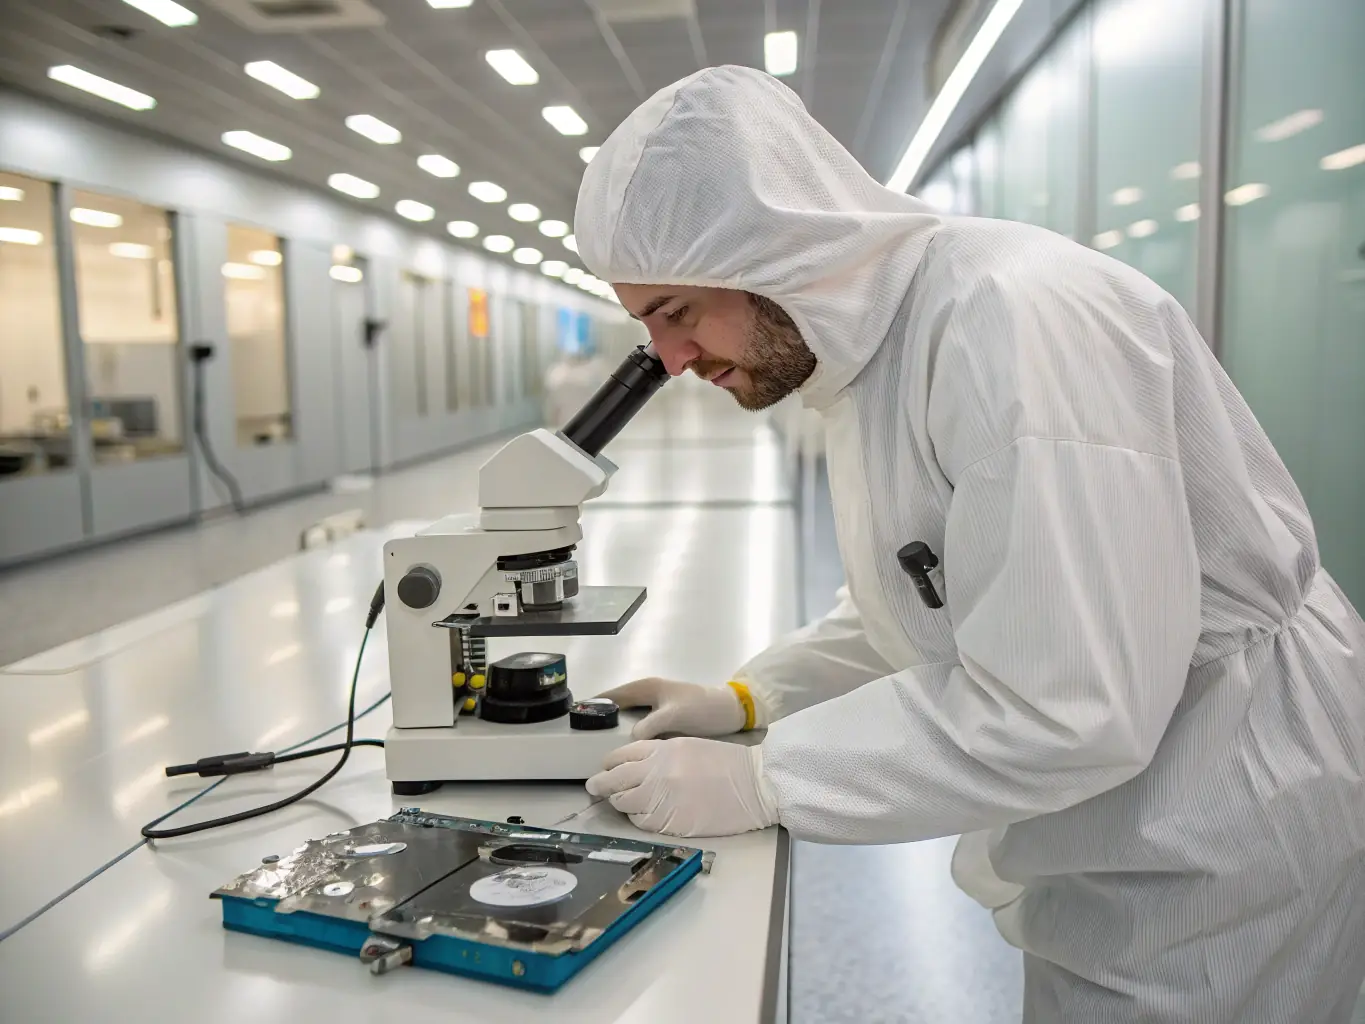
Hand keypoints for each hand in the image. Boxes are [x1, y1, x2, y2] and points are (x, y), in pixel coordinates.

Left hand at [585, 737, 779, 837]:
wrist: (755, 785)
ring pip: (623, 802)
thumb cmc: (728, 764)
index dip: (610, 764)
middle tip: (595, 788)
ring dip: (620, 802)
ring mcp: (661, 798)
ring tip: (621, 802)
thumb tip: (635, 768)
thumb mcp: (689, 747)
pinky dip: (638, 818)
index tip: (606, 769)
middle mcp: (656, 772)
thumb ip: (660, 755)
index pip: (621, 755)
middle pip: (614, 779)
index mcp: (662, 749)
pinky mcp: (669, 823)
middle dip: (601, 784)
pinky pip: (641, 822)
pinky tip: (644, 815)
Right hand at [596, 678, 745, 739]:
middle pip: (617, 708)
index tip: (574, 718)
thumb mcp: (674, 715)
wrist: (731, 712)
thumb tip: (630, 741)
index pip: (612, 695)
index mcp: (647, 687)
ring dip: (616, 732)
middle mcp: (648, 696)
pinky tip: (626, 754)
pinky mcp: (664, 722)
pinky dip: (631, 739)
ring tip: (600, 751)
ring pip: (628, 720)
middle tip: (584, 743)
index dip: (593, 704)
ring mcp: (656, 708)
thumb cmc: (702, 708)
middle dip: (601, 721)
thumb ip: (650, 726)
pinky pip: (640, 730)